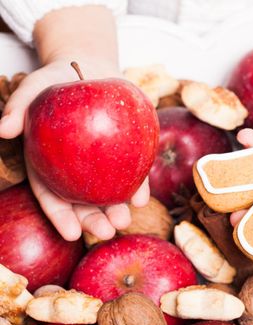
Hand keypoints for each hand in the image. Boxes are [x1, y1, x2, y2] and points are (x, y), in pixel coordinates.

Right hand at [0, 6, 147, 240]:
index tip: (69, 233)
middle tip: (107, 231)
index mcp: (49, 163)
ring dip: (117, 209)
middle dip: (93, 221)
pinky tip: (143, 198)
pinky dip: (137, 186)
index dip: (59, 216)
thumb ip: (18, 106)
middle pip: (82, 201)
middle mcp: (74, 169)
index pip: (51, 194)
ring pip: (108, 192)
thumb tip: (3, 130)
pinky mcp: (125, 153)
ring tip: (125, 220)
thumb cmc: (56, 79)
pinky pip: (132, 172)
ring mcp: (101, 164)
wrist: (89, 67)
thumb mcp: (34, 87)